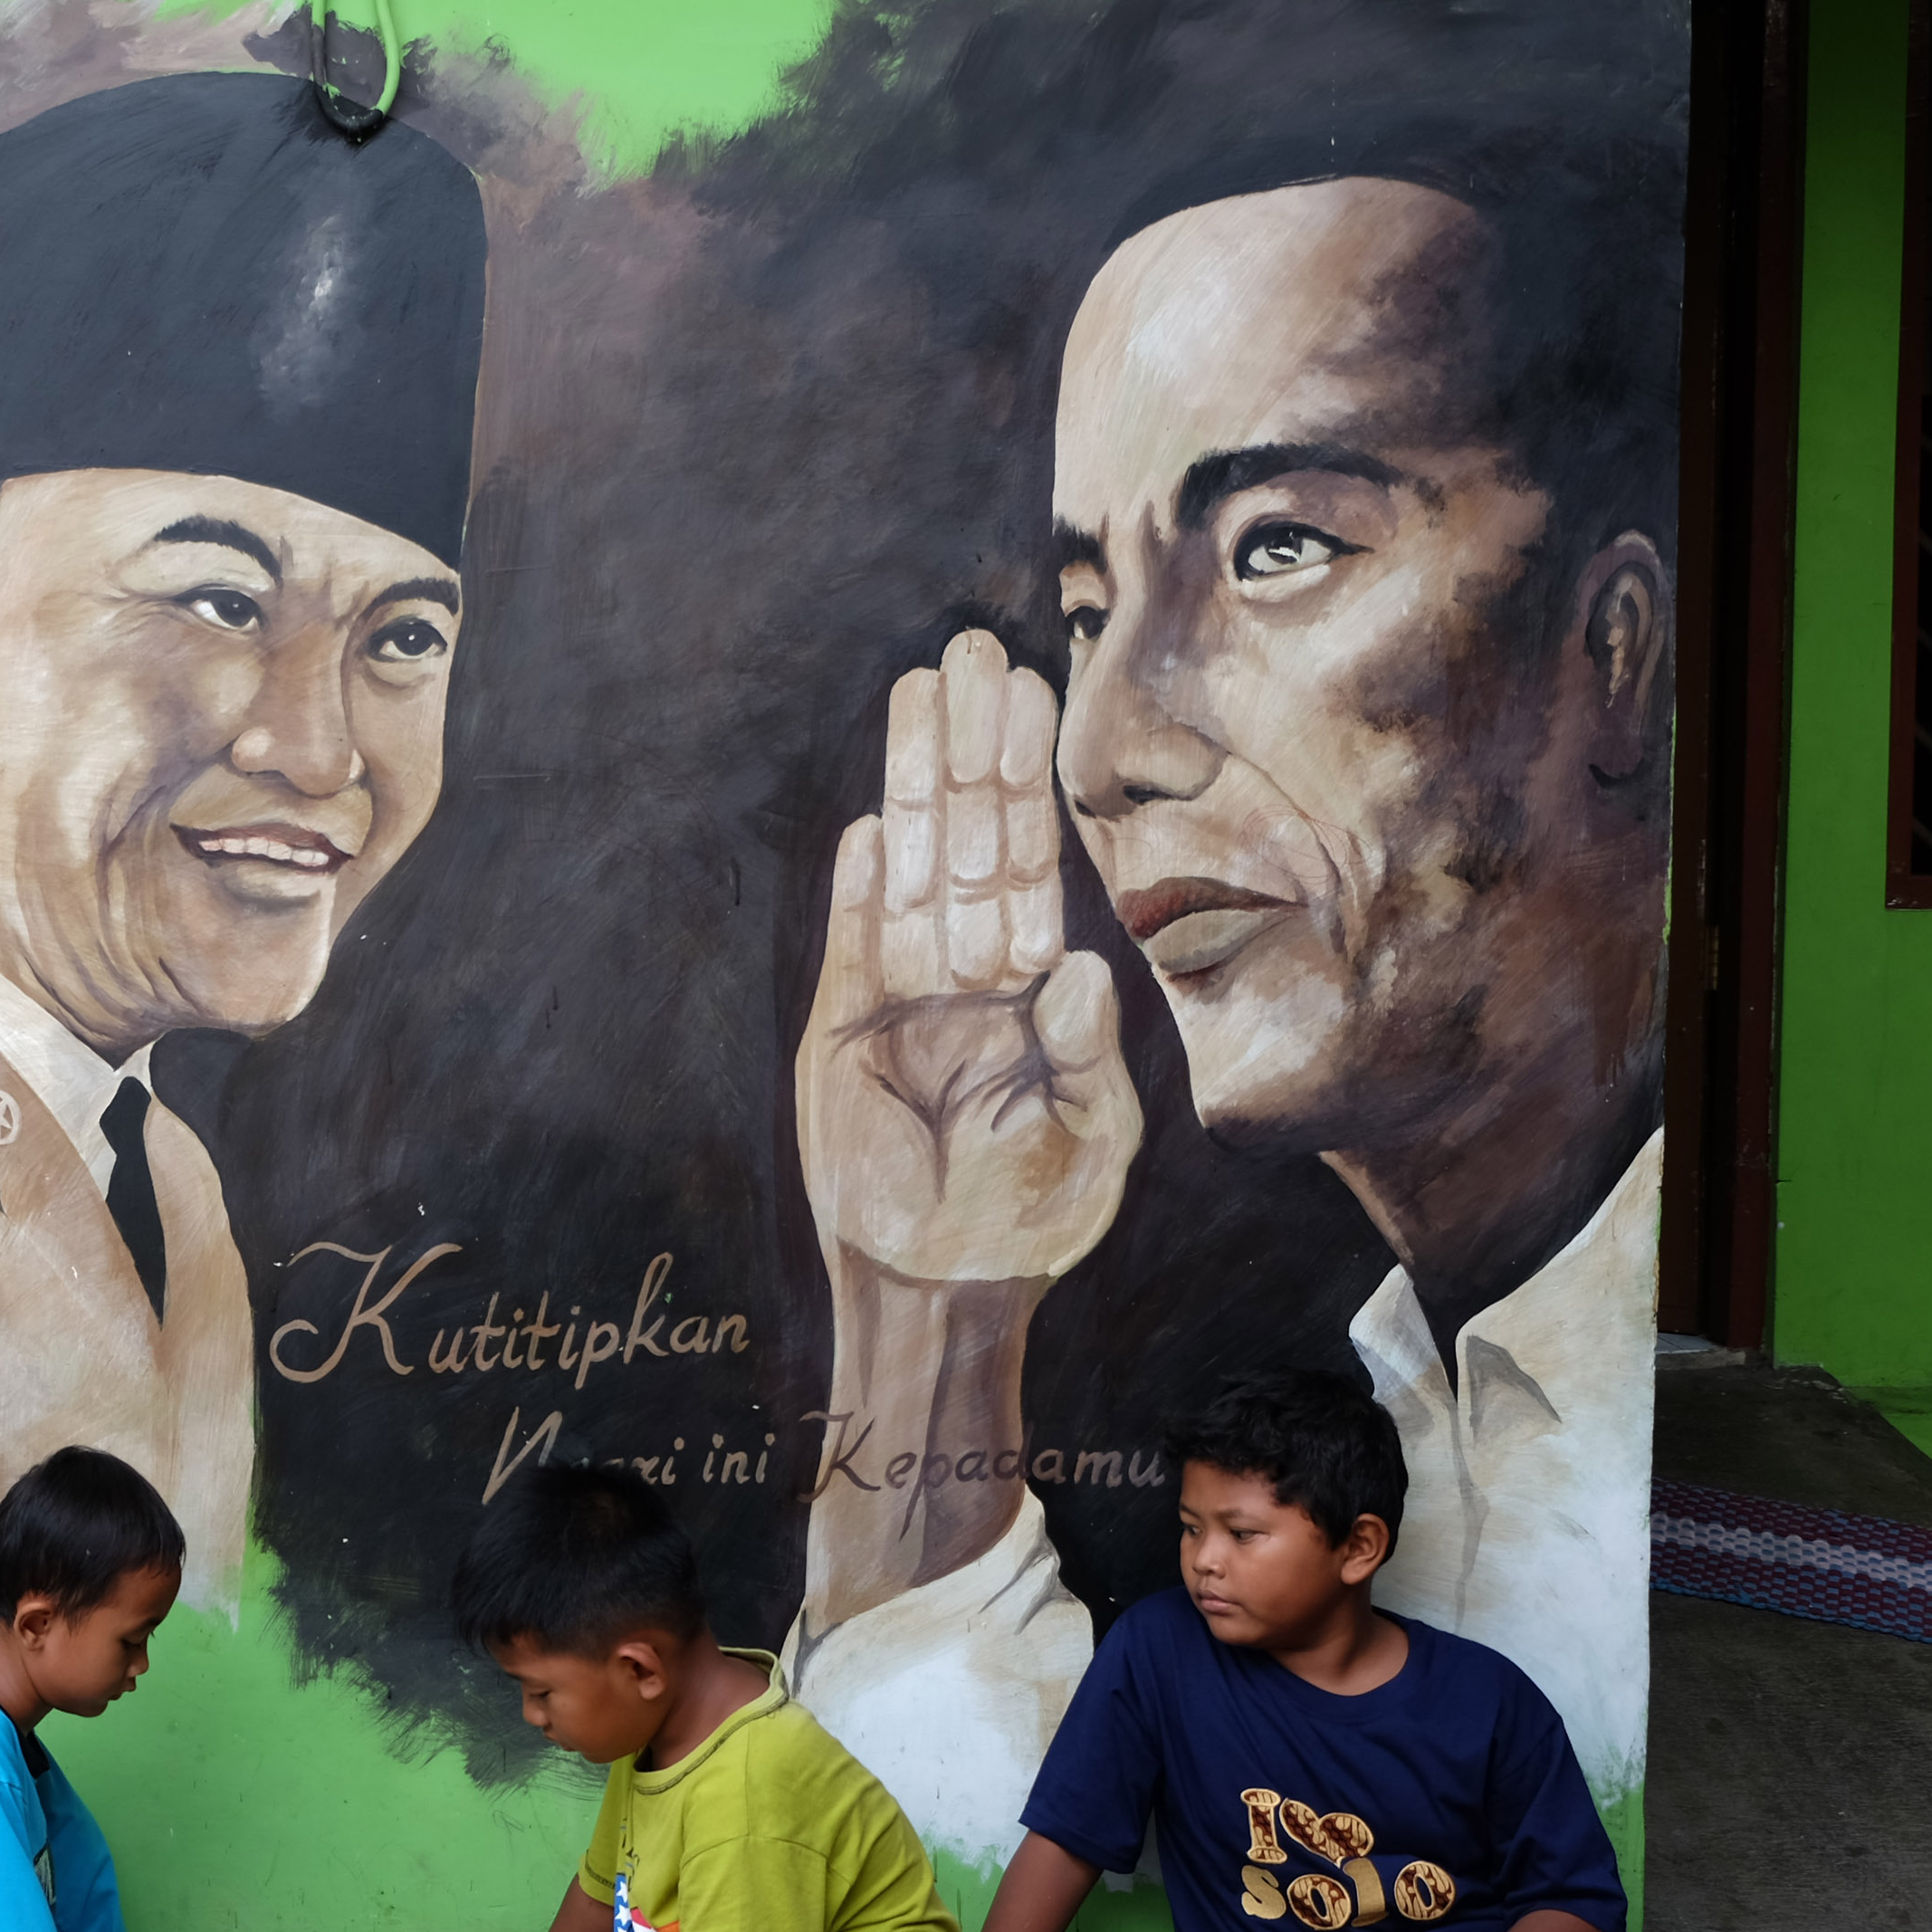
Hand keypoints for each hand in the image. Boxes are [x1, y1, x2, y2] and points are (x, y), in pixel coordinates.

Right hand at [797, 630, 1138, 1284]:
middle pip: (969, 840)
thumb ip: (1086, 1054)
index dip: (1026, 779)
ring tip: (917, 698)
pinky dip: (862, 892)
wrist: (944, 1279)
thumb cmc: (1033, 1216)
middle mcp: (967, 974)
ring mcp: (901, 999)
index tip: (1030, 694)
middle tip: (970, 651)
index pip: (1030, 861)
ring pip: (911, 873)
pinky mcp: (843, 1036)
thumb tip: (1081, 966)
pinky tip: (878, 826)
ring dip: (915, 786)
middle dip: (969, 748)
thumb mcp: (1089, 1137)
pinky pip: (855, 948)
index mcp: (1034, 985)